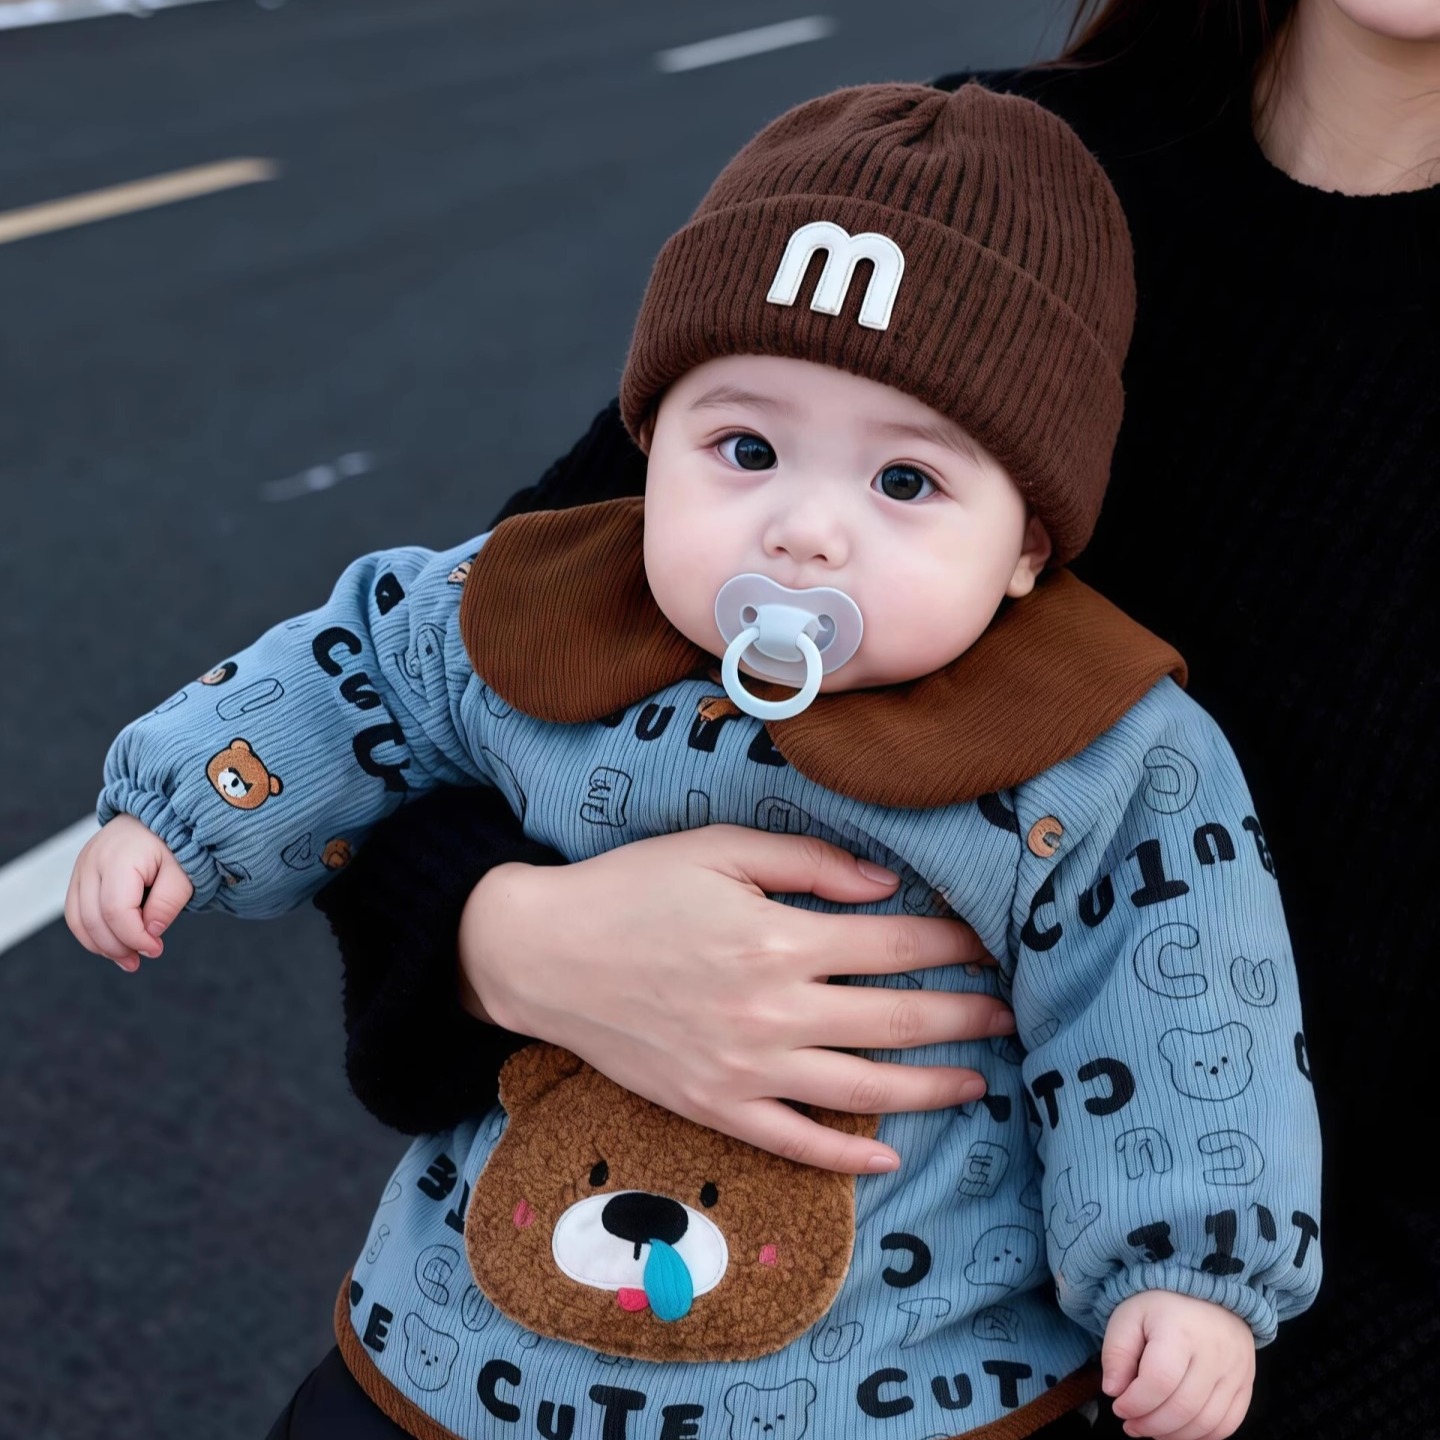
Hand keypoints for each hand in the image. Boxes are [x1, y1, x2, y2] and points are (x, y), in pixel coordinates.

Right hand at [65, 814, 194, 970]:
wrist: (158, 813)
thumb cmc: (176, 842)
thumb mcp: (184, 870)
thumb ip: (168, 901)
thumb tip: (150, 933)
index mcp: (119, 858)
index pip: (116, 910)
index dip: (134, 937)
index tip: (156, 949)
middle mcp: (92, 862)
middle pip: (93, 919)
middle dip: (117, 947)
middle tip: (141, 961)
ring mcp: (81, 868)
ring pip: (78, 919)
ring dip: (100, 945)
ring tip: (128, 960)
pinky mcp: (79, 875)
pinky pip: (76, 912)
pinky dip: (92, 933)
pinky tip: (114, 945)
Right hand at [460, 824, 1012, 1173]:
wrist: (544, 955)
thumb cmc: (631, 888)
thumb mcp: (718, 849)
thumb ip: (807, 863)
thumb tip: (886, 887)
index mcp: (775, 941)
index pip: (892, 947)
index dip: (952, 945)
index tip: (989, 942)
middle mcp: (770, 1014)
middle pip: (894, 1023)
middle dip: (963, 1017)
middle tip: (1010, 1014)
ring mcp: (744, 1072)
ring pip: (862, 1092)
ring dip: (931, 1089)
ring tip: (979, 1082)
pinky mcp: (714, 1108)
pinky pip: (794, 1143)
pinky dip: (847, 1156)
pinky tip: (890, 1153)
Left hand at [1102, 1291, 1255, 1439]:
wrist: (1206, 1286)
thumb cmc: (1160, 1304)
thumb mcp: (1128, 1316)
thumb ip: (1115, 1353)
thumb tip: (1113, 1392)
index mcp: (1180, 1331)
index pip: (1159, 1381)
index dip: (1135, 1403)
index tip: (1118, 1406)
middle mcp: (1214, 1353)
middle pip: (1183, 1408)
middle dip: (1150, 1425)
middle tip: (1130, 1425)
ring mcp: (1236, 1371)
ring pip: (1207, 1423)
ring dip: (1174, 1435)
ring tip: (1150, 1429)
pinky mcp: (1246, 1384)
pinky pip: (1228, 1424)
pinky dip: (1202, 1436)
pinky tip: (1178, 1430)